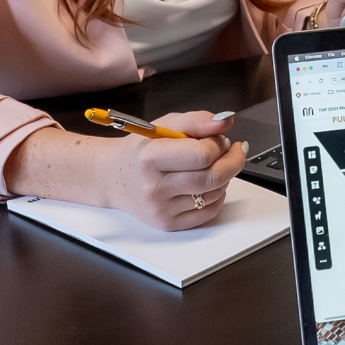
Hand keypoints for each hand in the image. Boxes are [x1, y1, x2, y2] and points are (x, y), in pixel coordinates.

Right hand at [97, 110, 246, 230]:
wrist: (112, 177)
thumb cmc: (140, 149)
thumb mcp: (164, 125)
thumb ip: (197, 120)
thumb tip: (225, 120)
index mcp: (150, 158)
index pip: (202, 155)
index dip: (218, 144)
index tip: (219, 138)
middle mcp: (154, 187)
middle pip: (213, 177)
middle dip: (232, 161)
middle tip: (231, 151)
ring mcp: (161, 209)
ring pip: (216, 194)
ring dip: (224, 177)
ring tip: (213, 165)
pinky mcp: (168, 224)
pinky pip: (209, 212)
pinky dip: (217, 195)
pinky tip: (207, 183)